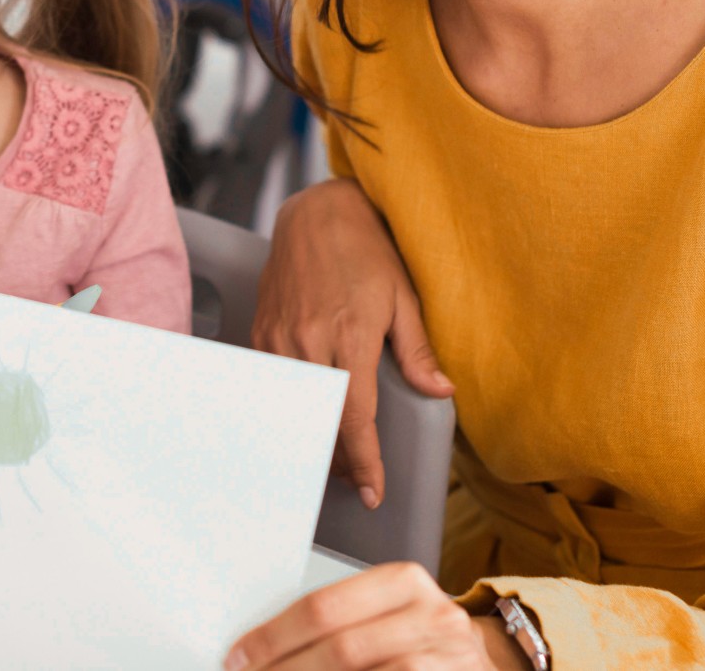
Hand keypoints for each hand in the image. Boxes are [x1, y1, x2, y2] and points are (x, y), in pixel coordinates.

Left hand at [224, 563, 529, 669]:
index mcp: (403, 581)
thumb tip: (261, 646)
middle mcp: (431, 615)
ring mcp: (446, 657)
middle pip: (341, 647)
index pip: (324, 607)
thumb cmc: (420, 636)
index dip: (274, 636)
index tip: (239, 656)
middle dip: (286, 668)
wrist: (487, 660)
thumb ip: (339, 619)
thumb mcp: (387, 612)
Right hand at [253, 179, 453, 508]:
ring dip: (315, 436)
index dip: (364, 462)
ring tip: (336, 452)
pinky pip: (276, 384)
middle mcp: (308, 340)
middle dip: (339, 459)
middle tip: (358, 478)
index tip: (373, 492)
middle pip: (320, 422)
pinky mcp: (262, 331)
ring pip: (294, 408)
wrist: (316, 213)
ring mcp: (279, 337)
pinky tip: (310, 413)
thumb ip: (417, 350)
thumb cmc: (366, 248)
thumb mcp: (403, 296)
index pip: (354, 418)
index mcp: (350, 335)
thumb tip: (441, 392)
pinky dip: (293, 406)